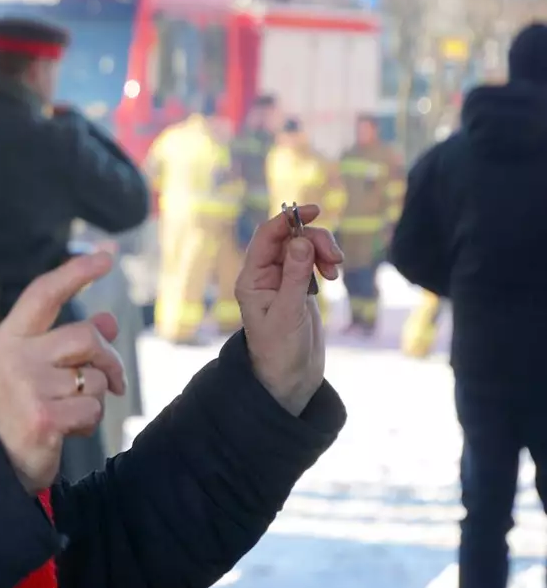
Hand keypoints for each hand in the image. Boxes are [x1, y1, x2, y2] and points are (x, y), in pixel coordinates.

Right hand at [0, 252, 125, 492]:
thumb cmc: (17, 411)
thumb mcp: (34, 369)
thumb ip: (68, 344)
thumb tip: (109, 321)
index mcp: (9, 338)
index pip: (44, 293)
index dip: (76, 272)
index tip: (106, 256)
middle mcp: (16, 356)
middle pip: (86, 336)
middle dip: (108, 359)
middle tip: (112, 381)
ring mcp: (28, 386)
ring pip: (93, 378)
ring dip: (93, 398)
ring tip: (68, 412)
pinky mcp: (44, 417)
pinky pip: (91, 409)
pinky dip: (88, 422)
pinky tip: (66, 430)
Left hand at [236, 204, 343, 415]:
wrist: (290, 376)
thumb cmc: (281, 350)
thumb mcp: (289, 313)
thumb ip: (296, 276)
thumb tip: (301, 241)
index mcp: (252, 279)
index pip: (267, 236)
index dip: (289, 218)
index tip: (315, 210)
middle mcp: (265, 275)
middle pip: (290, 237)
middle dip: (315, 239)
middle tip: (334, 259)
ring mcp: (283, 279)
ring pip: (303, 246)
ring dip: (323, 250)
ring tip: (335, 271)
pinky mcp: (299, 286)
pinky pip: (312, 260)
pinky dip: (324, 261)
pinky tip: (332, 276)